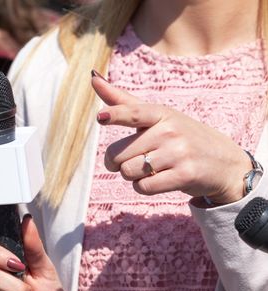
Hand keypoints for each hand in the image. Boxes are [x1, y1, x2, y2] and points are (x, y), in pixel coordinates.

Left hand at [91, 74, 251, 204]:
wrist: (224, 162)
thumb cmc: (180, 136)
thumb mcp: (156, 116)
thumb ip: (123, 102)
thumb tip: (92, 76)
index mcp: (161, 113)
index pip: (133, 113)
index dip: (115, 115)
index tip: (100, 117)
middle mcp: (170, 131)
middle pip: (118, 155)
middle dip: (118, 163)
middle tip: (136, 159)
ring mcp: (179, 153)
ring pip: (128, 172)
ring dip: (133, 176)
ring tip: (152, 168)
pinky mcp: (185, 175)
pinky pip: (143, 187)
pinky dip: (144, 187)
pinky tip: (159, 179)